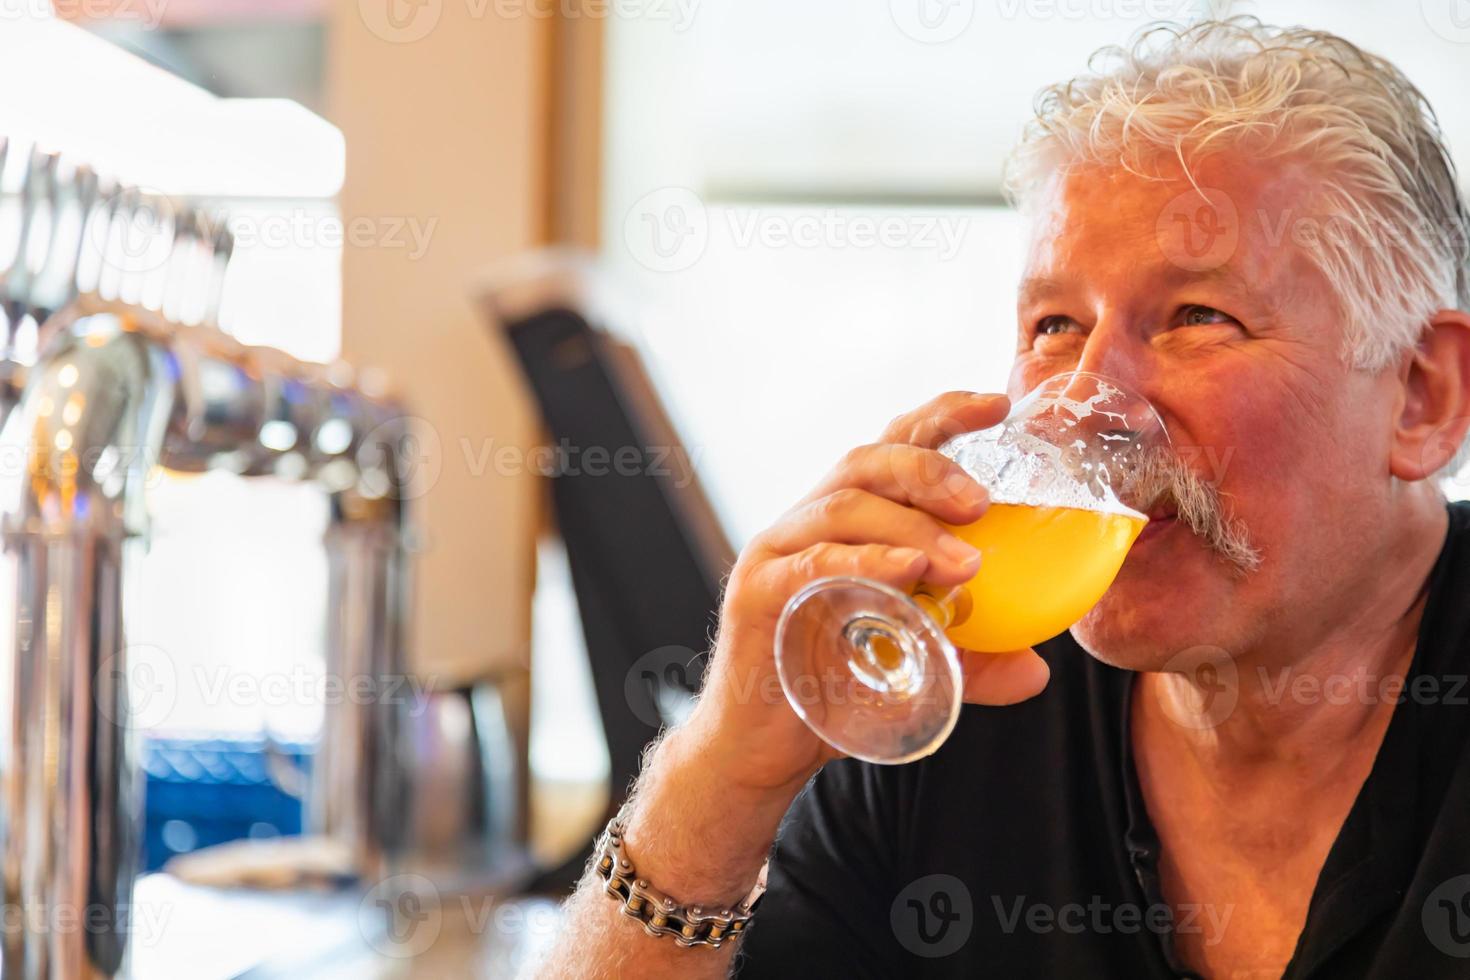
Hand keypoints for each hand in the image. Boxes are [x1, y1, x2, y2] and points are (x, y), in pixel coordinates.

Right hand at [687, 391, 1051, 795]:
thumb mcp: (914, 669)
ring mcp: (776, 553)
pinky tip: (908, 574)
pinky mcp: (757, 594)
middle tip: (983, 503)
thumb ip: (971, 662)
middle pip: (866, 462)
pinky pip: (811, 562)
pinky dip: (863, 561)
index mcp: (845, 523)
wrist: (759, 754)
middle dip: (930, 468)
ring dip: (910, 526)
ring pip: (843, 506)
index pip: (891, 447)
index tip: (996, 404)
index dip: (941, 416)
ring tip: (965, 562)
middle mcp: (807, 523)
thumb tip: (1038, 668)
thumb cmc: (829, 695)